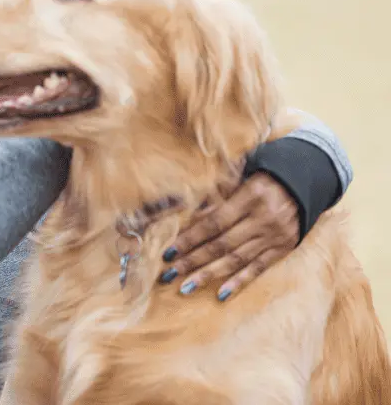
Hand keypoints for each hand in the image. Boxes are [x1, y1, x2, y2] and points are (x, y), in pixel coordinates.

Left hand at [157, 172, 299, 301]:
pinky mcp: (284, 249)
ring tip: (186, 286)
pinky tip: (221, 294)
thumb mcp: (239, 179)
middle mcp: (264, 219)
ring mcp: (275, 237)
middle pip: (222, 244)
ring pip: (237, 259)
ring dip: (209, 274)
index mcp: (250, 197)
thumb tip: (189, 219)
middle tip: (170, 274)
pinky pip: (258, 268)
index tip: (169, 251)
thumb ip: (216, 198)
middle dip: (193, 260)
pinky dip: (239, 281)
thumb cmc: (261, 180)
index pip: (214, 223)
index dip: (190, 238)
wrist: (303, 183)